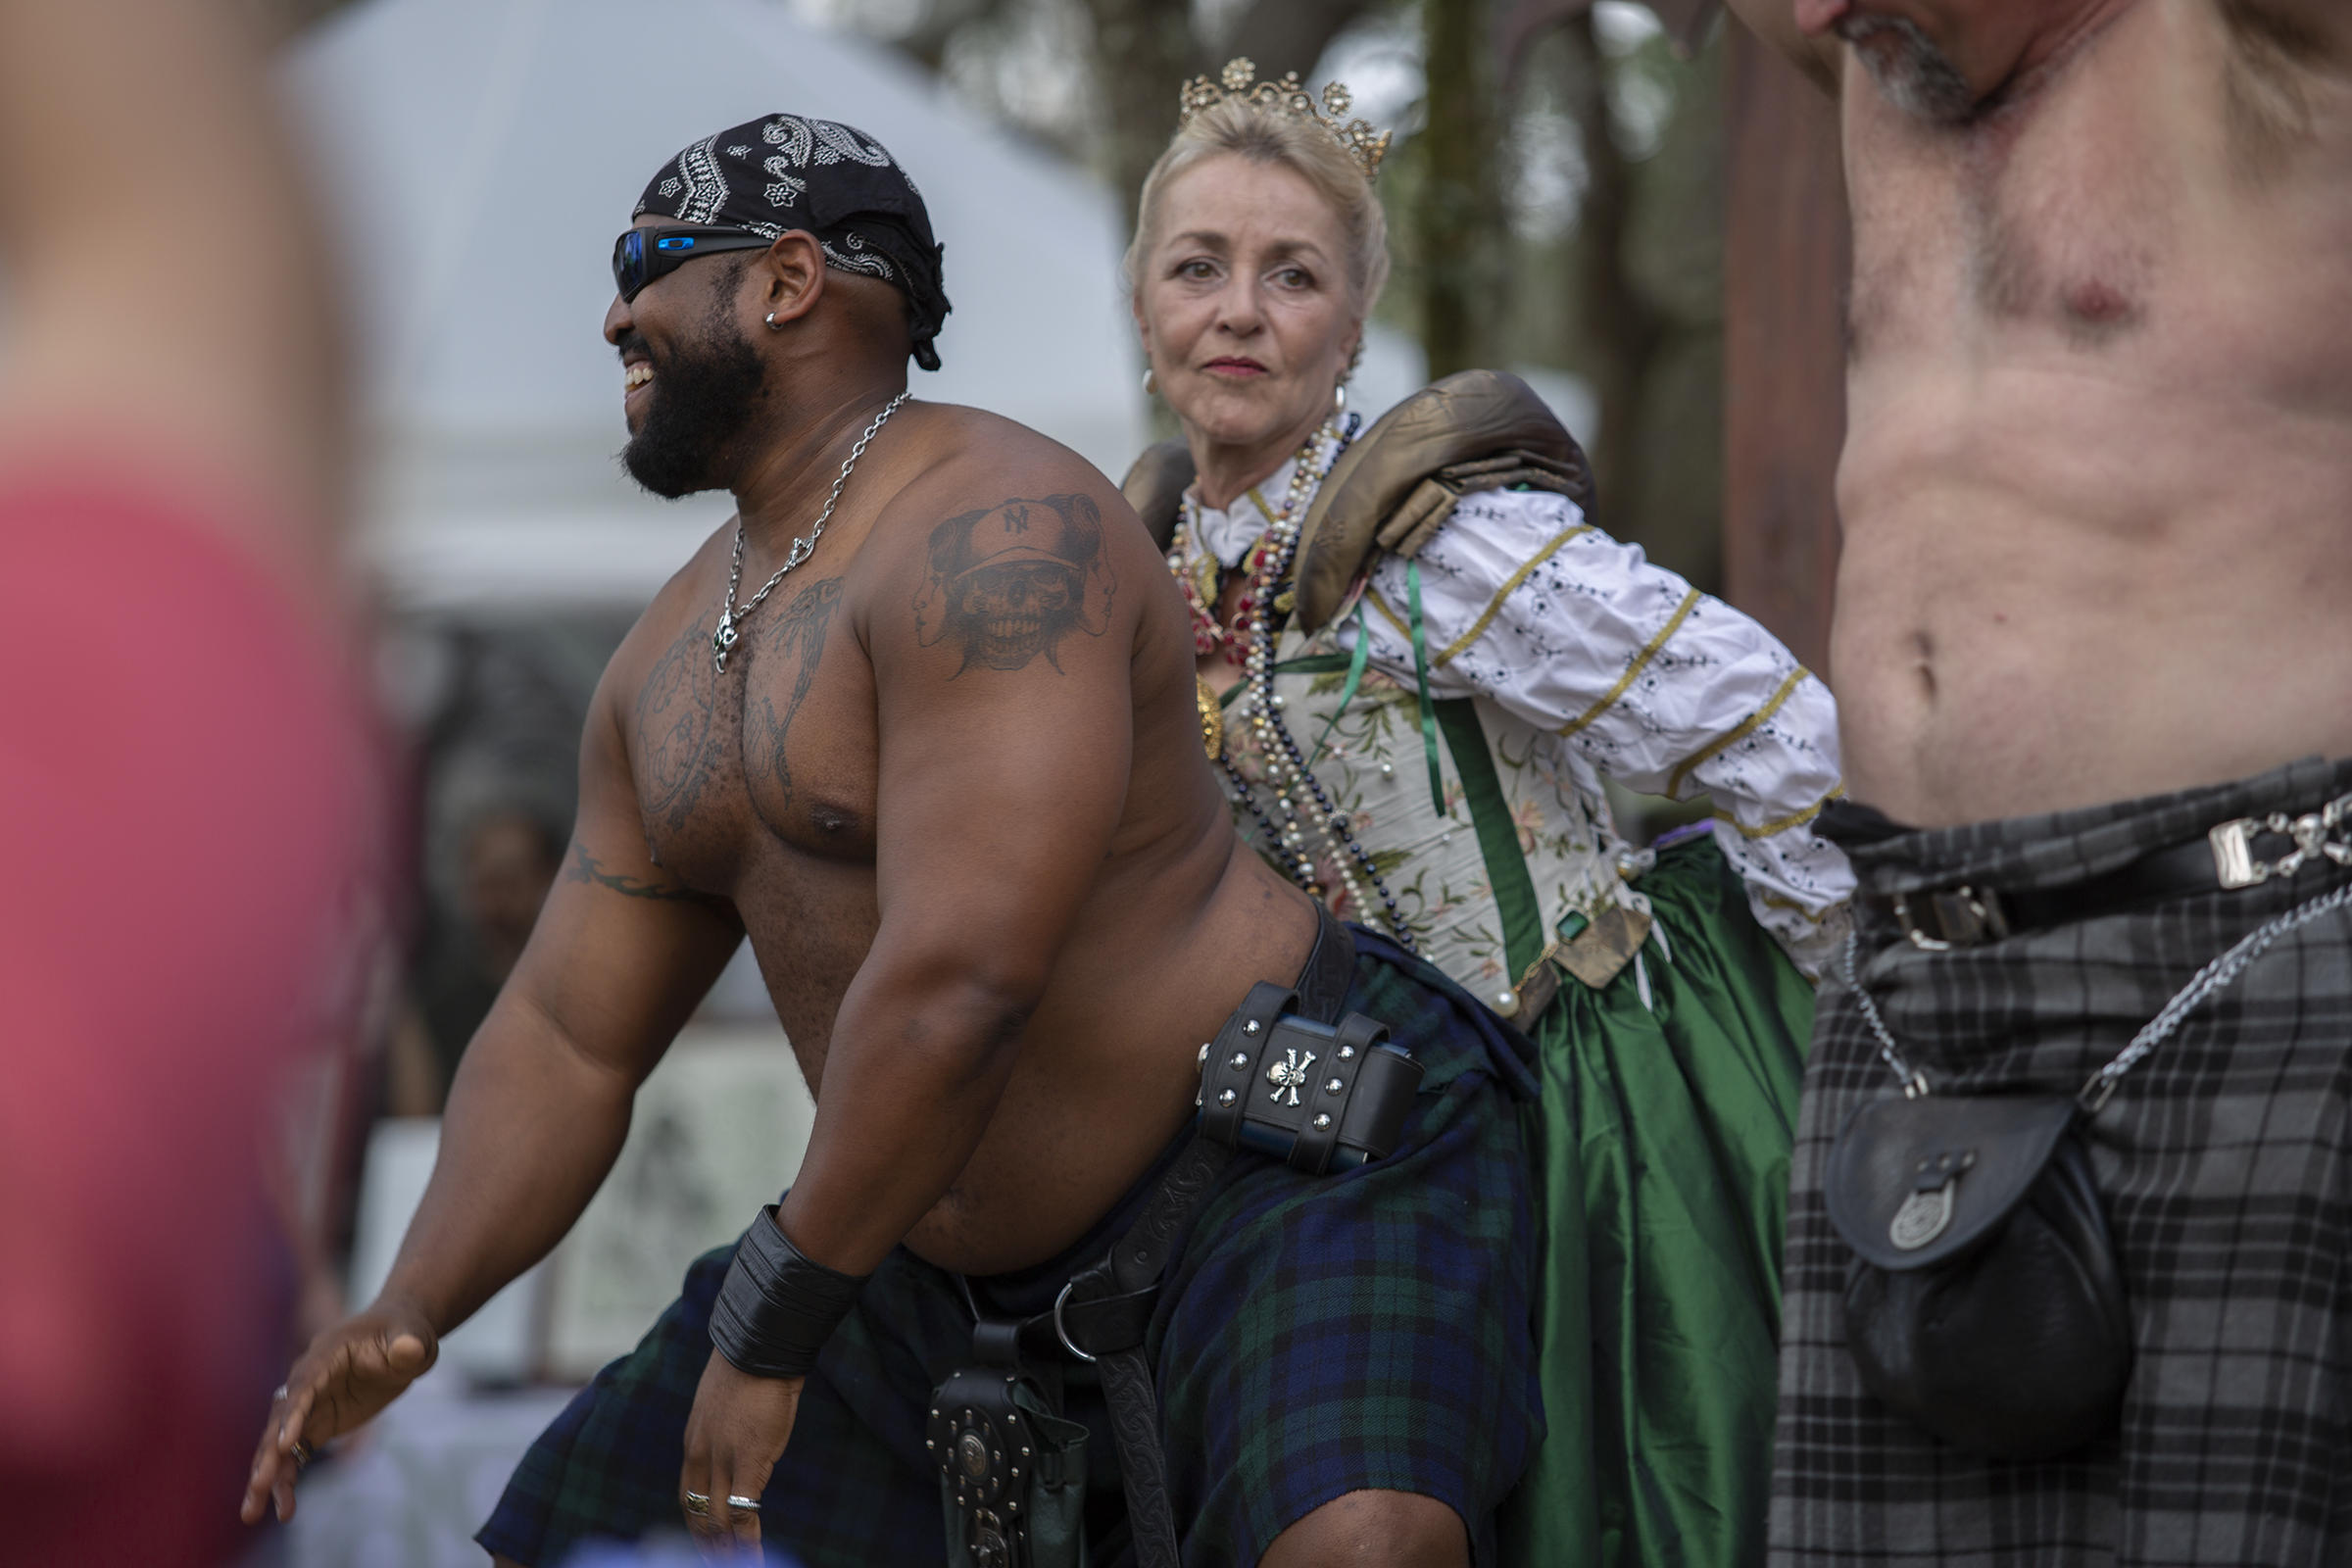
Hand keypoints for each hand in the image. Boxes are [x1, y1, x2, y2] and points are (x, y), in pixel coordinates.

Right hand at [239, 1295, 437, 1524]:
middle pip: (281, 1418)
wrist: (399, 1338)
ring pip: (278, 1443)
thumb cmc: (405, 1332)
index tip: (284, 1444)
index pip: (305, 1385)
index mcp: (327, 1354)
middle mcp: (308, 1380)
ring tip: (251, 1513)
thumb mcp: (413, 1337)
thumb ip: (408, 1345)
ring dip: (266, 1476)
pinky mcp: (315, 1423)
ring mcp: (309, 1404)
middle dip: (268, 1453)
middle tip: (258, 1486)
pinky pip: (294, 1455)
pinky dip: (286, 1480)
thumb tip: (408, 1350)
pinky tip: (284, 1512)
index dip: (294, 1413)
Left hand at [678, 1349, 802, 1558]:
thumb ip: (728, 1426)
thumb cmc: (753, 1365)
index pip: (686, 1494)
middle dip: (706, 1546)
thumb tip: (742, 1437)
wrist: (761, 1347)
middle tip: (716, 1564)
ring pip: (715, 1521)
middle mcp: (701, 1455)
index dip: (694, 1524)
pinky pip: (742, 1514)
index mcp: (694, 1441)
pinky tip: (753, 1557)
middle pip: (696, 1514)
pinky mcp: (747, 1463)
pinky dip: (746, 1542)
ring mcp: (722, 1461)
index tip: (704, 1542)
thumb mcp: (728, 1401)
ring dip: (725, 1552)